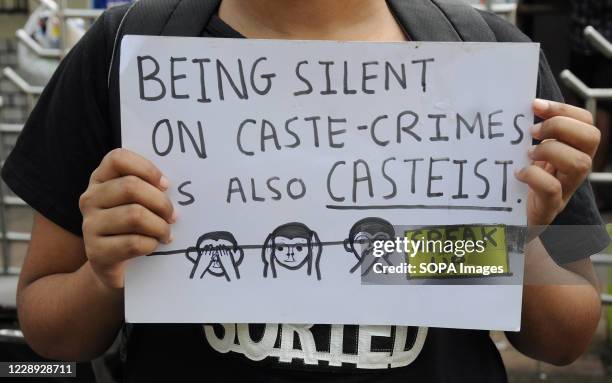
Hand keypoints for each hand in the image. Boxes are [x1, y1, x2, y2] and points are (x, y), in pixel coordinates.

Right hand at [79, 149, 174, 288]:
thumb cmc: (134, 228)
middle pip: (131, 187)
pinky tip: (153, 246)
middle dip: (161, 202)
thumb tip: (171, 186)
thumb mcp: (139, 202)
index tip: (166, 185)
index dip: (147, 169)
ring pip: (134, 216)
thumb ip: (149, 188)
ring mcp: (89, 225)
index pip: (118, 158)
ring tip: (166, 233)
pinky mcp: (96, 252)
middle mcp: (90, 199)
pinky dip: (151, 244)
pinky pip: (133, 243)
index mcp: (100, 179)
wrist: (115, 268)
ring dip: (160, 226)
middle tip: (173, 216)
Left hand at [515, 99, 599, 226]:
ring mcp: (565, 191)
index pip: (586, 122)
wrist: (508, 225)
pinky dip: (534, 176)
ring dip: (551, 150)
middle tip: (532, 131)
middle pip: (592, 138)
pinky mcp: (549, 208)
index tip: (534, 105)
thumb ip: (527, 137)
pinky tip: (519, 173)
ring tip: (528, 154)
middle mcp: (574, 170)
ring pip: (580, 163)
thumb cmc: (516, 185)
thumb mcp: (525, 156)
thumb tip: (514, 107)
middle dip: (561, 126)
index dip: (564, 109)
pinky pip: (552, 189)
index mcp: (571, 152)